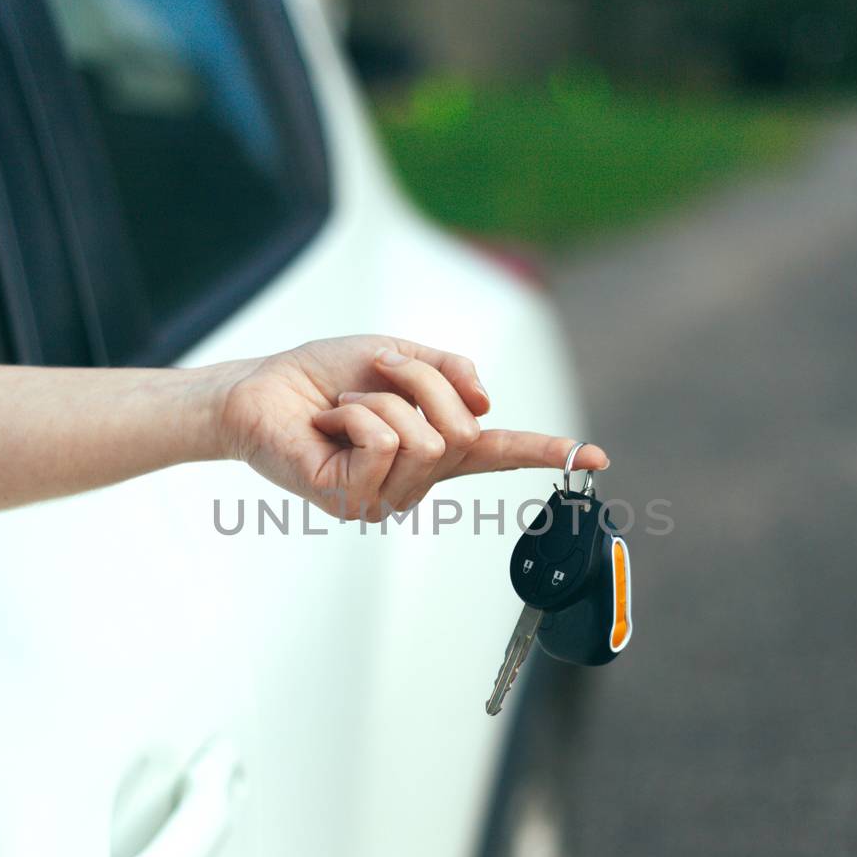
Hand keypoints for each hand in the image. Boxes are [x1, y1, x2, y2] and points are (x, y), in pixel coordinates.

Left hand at [218, 335, 608, 519]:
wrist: (258, 390)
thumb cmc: (322, 377)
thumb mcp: (396, 356)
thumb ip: (448, 371)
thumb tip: (487, 403)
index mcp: (434, 449)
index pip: (499, 454)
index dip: (549, 453)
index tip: (597, 458)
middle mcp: (415, 481)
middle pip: (460, 429)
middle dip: (421, 382)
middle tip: (377, 374)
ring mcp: (383, 497)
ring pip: (422, 436)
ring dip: (382, 397)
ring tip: (344, 404)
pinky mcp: (349, 499)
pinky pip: (382, 441)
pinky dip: (354, 413)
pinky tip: (326, 423)